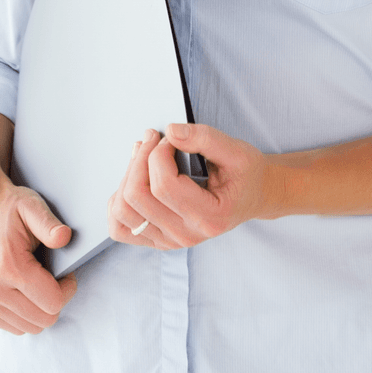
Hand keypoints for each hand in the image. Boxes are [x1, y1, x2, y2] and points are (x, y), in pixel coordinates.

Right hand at [0, 168, 77, 334]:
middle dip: (54, 300)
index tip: (66, 274)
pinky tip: (23, 290)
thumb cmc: (7, 208)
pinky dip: (22, 313)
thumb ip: (50, 224)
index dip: (67, 289)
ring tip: (37, 282)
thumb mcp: (33, 206)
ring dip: (38, 308)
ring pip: (27, 327)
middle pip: (42, 321)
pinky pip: (10, 326)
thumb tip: (64, 237)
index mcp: (9, 266)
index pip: (53, 303)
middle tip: (53, 278)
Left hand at [107, 124, 278, 249]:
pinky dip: (118, 202)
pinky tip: (135, 181)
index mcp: (209, 218)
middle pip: (138, 197)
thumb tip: (171, 131)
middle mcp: (186, 235)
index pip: (164, 185)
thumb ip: (204, 138)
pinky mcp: (158, 239)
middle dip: (139, 159)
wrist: (253, 195)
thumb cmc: (246, 174)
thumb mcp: (237, 150)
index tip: (170, 138)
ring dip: (126, 177)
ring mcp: (170, 241)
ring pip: (123, 213)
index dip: (158, 153)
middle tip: (154, 140)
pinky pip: (120, 227)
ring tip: (143, 157)